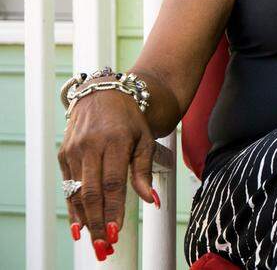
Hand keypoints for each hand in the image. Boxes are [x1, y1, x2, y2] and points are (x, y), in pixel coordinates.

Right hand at [57, 81, 157, 260]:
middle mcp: (90, 146)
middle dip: (98, 222)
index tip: (116, 231)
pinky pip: (68, 185)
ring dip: (84, 219)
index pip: (113, 183)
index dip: (113, 209)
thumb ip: (144, 172)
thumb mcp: (145, 140)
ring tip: (93, 240)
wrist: (104, 94)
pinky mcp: (63, 153)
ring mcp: (74, 150)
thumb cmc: (130, 119)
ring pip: (76, 191)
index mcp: (114, 141)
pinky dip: (73, 206)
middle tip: (104, 245)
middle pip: (92, 192)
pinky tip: (80, 224)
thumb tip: (151, 201)